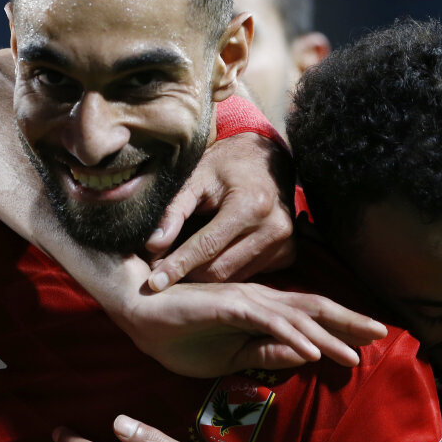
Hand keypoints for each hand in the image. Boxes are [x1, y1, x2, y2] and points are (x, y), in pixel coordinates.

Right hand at [109, 256, 385, 373]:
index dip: (340, 327)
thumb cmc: (175, 333)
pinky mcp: (226, 306)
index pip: (307, 318)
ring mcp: (243, 300)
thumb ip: (264, 354)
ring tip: (357, 351)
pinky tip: (312, 350)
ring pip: (296, 316)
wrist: (136, 311)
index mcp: (259, 311)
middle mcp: (258, 300)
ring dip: (329, 335)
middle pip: (313, 309)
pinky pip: (265, 322)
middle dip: (349, 321)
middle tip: (383, 333)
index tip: (368, 342)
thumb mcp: (227, 356)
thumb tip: (306, 357)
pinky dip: (291, 336)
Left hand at [147, 132, 294, 291]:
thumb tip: (153, 245)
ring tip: (183, 265)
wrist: (265, 160)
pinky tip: (212, 260)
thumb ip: (174, 210)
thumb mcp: (196, 178)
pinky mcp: (288, 254)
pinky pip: (248, 275)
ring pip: (233, 278)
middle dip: (187, 274)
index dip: (178, 265)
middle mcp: (274, 228)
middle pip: (220, 270)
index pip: (207, 246)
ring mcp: (285, 244)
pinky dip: (226, 272)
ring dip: (205, 277)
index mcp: (251, 205)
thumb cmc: (226, 166)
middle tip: (161, 272)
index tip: (154, 282)